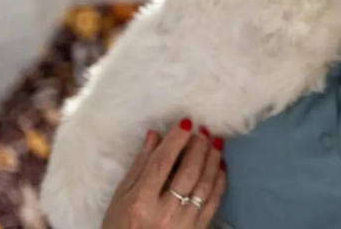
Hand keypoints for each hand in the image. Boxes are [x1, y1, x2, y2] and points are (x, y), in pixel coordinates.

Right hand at [101, 119, 226, 228]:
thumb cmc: (120, 227)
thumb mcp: (120, 198)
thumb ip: (139, 166)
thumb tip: (155, 136)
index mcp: (141, 202)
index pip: (162, 163)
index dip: (176, 140)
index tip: (186, 122)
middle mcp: (164, 213)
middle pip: (188, 172)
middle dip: (198, 147)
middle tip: (204, 130)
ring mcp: (183, 223)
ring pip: (204, 185)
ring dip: (212, 160)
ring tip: (216, 142)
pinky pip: (213, 202)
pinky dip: (219, 181)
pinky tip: (220, 166)